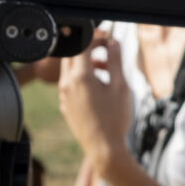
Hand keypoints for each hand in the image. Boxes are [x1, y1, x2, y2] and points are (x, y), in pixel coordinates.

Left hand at [55, 39, 133, 171]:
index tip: (107, 36)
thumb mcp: (120, 86)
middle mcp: (67, 84)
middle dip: (87, 46)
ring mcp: (64, 96)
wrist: (104, 149)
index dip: (95, 36)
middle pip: (71, 54)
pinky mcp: (65, 106)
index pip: (82, 45)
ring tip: (106, 68)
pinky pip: (69, 84)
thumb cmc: (115, 118)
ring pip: (69, 69)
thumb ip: (115, 61)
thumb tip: (113, 42)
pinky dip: (81, 77)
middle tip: (104, 46)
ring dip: (85, 62)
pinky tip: (98, 86)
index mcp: (81, 76)